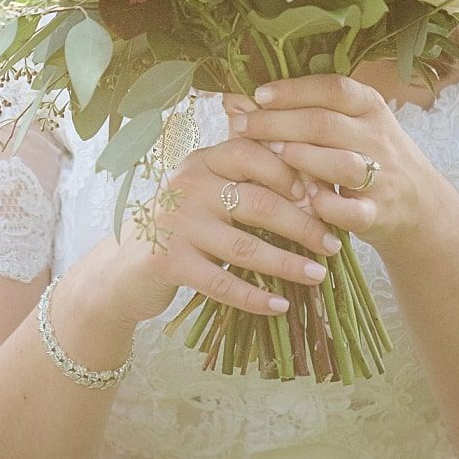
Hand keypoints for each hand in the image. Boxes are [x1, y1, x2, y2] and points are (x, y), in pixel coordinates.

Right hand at [95, 135, 343, 326]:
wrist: (124, 268)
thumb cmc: (182, 227)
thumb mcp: (208, 193)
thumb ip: (247, 183)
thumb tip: (316, 189)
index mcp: (203, 161)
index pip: (253, 153)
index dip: (293, 173)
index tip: (325, 197)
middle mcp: (188, 186)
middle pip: (258, 201)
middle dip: (303, 224)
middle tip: (334, 244)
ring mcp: (176, 224)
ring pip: (244, 246)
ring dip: (287, 263)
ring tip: (318, 275)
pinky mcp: (168, 262)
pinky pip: (221, 283)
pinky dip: (254, 297)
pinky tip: (280, 305)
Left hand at [225, 74, 446, 259]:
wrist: (419, 204)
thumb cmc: (367, 154)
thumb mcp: (351, 123)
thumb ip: (307, 109)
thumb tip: (240, 97)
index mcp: (369, 106)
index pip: (333, 88)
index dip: (293, 90)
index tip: (258, 94)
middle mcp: (378, 137)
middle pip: (325, 124)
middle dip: (278, 124)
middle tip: (242, 127)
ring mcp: (382, 177)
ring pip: (340, 164)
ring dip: (301, 158)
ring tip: (271, 154)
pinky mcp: (378, 213)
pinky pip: (351, 210)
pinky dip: (325, 205)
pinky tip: (304, 198)